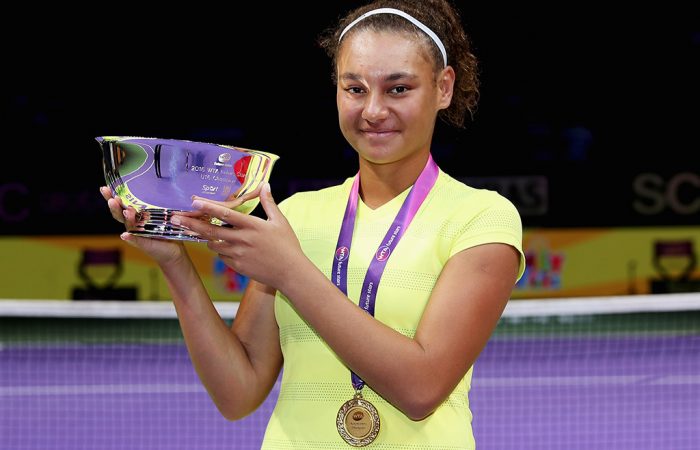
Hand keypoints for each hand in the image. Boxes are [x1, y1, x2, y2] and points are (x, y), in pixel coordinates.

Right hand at [99, 186, 185, 265]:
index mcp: (136, 214)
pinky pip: (135, 240)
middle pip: (119, 214)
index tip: (105, 188)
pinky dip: (129, 237)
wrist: (173, 249)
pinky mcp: (143, 243)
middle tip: (112, 199)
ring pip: (128, 225)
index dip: (112, 196)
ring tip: (125, 212)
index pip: (121, 204)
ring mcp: (137, 233)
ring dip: (125, 218)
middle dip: (114, 206)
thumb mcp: (162, 213)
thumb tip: (159, 184)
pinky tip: (124, 235)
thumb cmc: (167, 229)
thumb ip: (158, 203)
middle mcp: (133, 223)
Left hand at [172, 183, 303, 289]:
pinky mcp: (237, 266)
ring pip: (213, 244)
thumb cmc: (288, 246)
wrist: (290, 273)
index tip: (194, 201)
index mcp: (252, 226)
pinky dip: (219, 249)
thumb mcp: (280, 222)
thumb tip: (265, 185)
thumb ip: (269, 203)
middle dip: (191, 224)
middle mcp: (242, 240)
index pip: (225, 214)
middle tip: (175, 219)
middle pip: (210, 231)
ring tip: (195, 230)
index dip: (208, 207)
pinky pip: (221, 256)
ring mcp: (238, 254)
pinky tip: (222, 246)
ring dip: (206, 237)